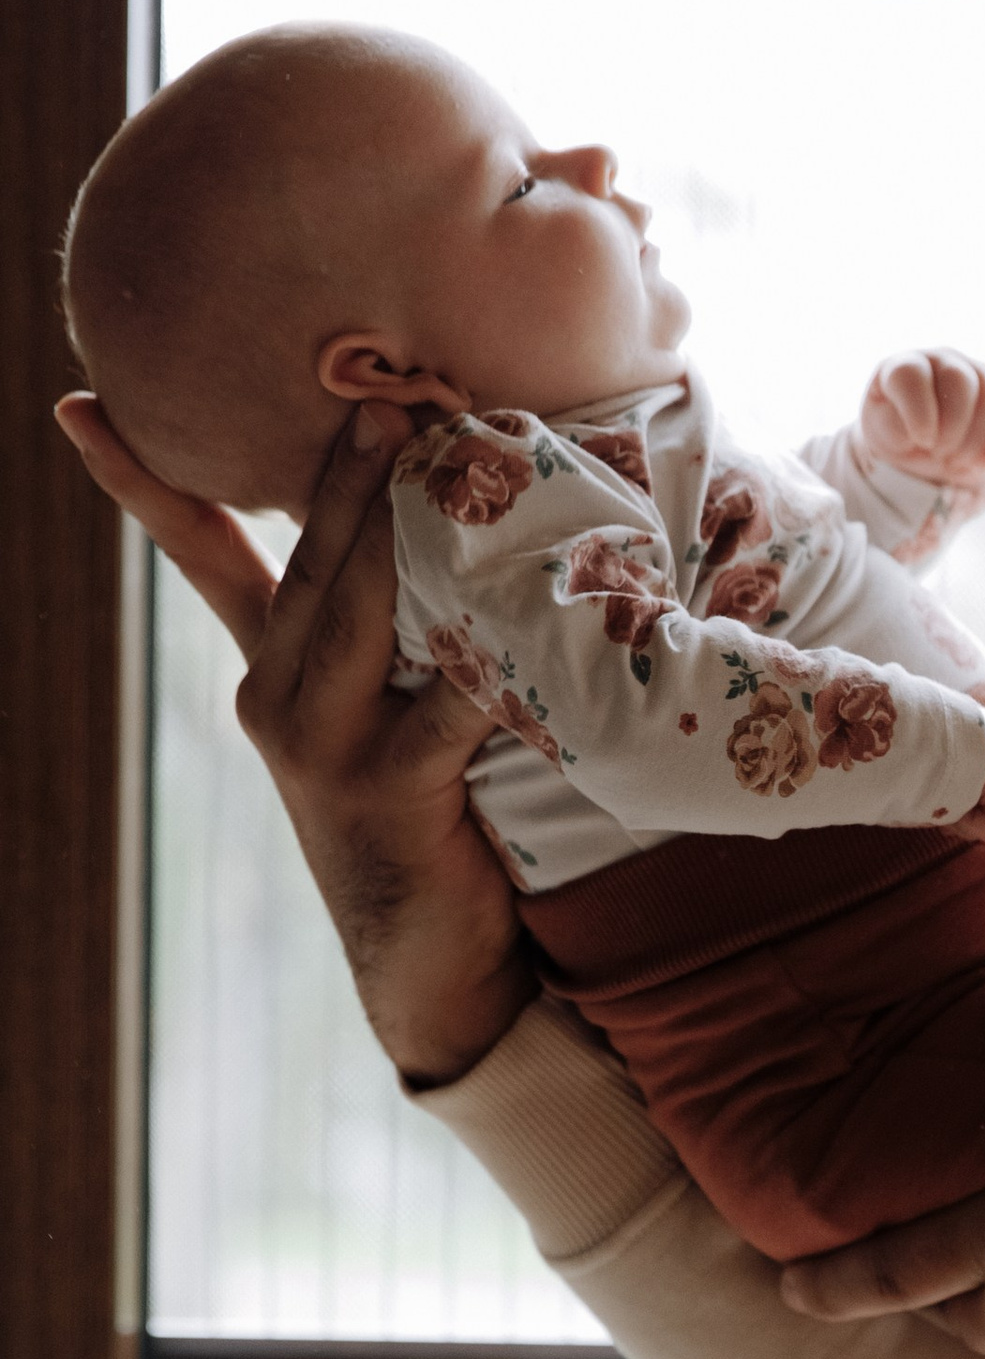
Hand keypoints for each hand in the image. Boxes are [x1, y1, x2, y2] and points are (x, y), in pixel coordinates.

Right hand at [56, 390, 535, 1085]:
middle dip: (337, 473)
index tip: (85, 407)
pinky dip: (484, 656)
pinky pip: (442, 700)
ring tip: (432, 459)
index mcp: (269, 670)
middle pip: (309, 562)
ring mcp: (322, 745)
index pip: (200, 555)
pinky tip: (525, 614)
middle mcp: (276, 698)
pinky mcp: (387, 787)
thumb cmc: (426, 823)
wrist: (432, 965)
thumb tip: (448, 529)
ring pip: (361, 612)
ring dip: (400, 532)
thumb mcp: (382, 715)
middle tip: (374, 393)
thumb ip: (393, 633)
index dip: (144, 483)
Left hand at [860, 349, 984, 492]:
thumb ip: (895, 430)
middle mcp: (944, 361)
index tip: (920, 441)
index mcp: (905, 367)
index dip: (918, 410)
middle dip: (952, 427)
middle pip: (959, 381)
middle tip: (940, 455)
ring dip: (976, 440)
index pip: (912, 373)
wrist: (927, 453)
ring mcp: (980, 375)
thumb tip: (923, 435)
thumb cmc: (901, 439)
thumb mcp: (886, 437)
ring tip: (957, 463)